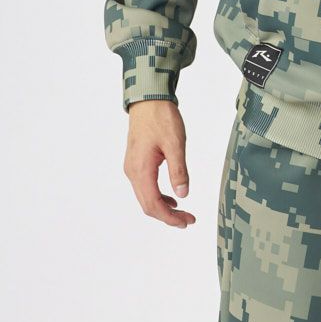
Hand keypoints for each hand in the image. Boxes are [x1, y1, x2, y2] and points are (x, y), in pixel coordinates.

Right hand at [123, 100, 195, 226]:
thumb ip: (178, 171)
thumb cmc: (161, 118)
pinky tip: (172, 197)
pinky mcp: (136, 162)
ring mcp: (132, 167)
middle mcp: (133, 172)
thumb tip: (183, 194)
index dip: (169, 217)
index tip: (186, 222)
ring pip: (145, 197)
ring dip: (163, 208)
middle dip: (168, 216)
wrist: (148, 99)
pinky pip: (145, 187)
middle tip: (188, 220)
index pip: (153, 204)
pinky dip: (158, 196)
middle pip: (148, 205)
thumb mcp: (176, 144)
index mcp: (141, 170)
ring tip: (182, 213)